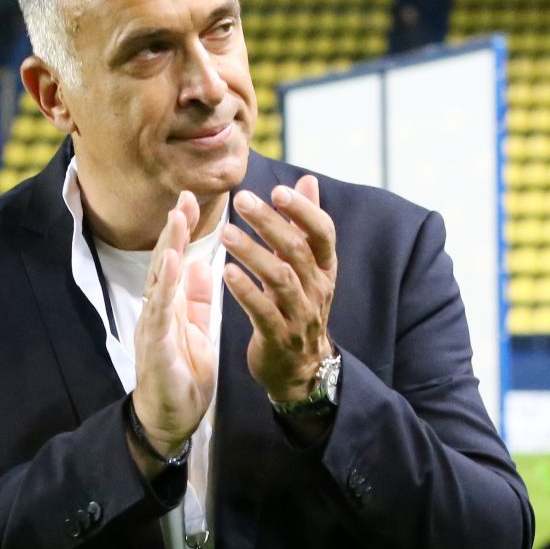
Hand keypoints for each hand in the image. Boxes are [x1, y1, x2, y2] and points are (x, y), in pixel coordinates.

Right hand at [130, 192, 215, 458]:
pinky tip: (172, 260)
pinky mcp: (155, 344)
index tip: (191, 201)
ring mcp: (153, 325)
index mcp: (171, 306)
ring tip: (177, 217)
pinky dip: (165, 283)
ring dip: (167, 246)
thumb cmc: (182, 376)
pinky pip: (160, 308)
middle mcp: (158, 310)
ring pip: (159, 279)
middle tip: (183, 195)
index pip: (175, 260)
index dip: (181, 231)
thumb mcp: (197, 331)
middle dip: (174, 228)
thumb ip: (196, 301)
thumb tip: (200, 267)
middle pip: (163, 261)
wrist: (171, 420)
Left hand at [221, 176, 337, 402]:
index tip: (278, 190)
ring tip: (225, 233)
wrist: (301, 368)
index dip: (304, 211)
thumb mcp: (308, 266)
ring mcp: (300, 315)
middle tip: (242, 200)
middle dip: (270, 223)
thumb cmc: (298, 306)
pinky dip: (245, 291)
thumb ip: (305, 224)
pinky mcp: (279, 337)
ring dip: (252, 253)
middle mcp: (317, 289)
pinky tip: (225, 272)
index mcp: (324, 268)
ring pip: (280, 279)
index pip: (322, 233)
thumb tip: (308, 180)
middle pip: (297, 250)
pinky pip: (264, 311)